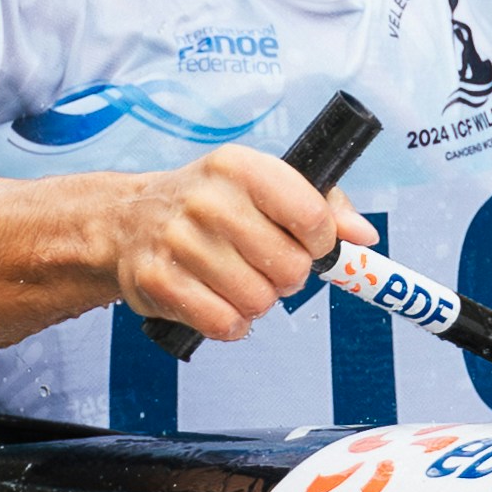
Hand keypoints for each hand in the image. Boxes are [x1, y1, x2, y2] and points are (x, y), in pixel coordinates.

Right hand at [101, 149, 360, 348]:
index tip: (310, 243)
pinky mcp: (159, 281)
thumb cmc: (209, 204)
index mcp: (239, 167)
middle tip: (266, 266)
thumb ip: (322, 205)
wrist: (127, 220)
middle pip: (290, 266)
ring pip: (260, 301)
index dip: (322, 242)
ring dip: (258, 302)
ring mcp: (179, 242)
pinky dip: (231, 323)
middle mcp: (207, 200)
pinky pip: (225, 324)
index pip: (313, 216)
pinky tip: (218, 301)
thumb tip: (364, 236)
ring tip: (238, 281)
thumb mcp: (262, 185)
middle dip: (288, 276)